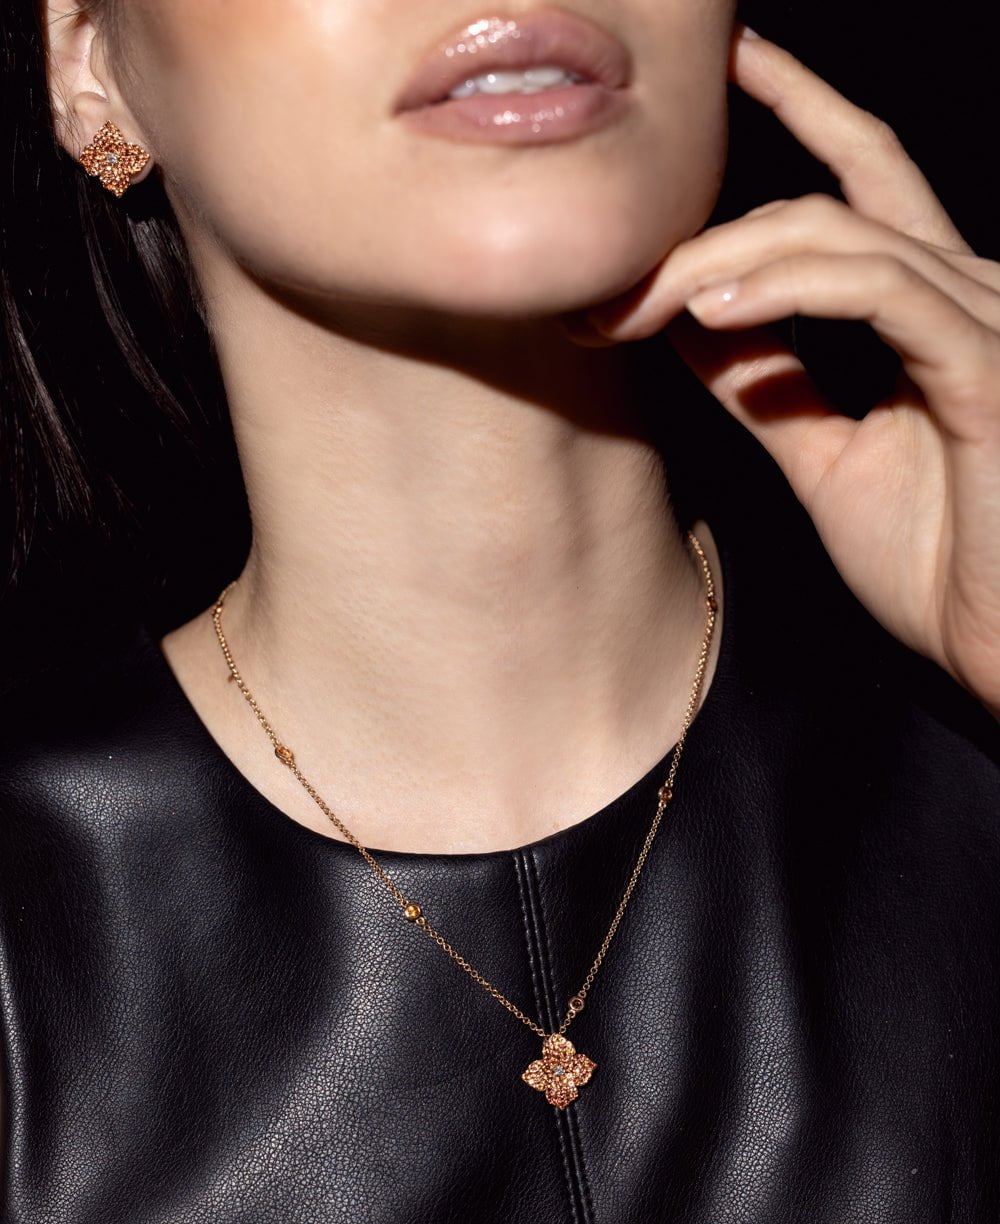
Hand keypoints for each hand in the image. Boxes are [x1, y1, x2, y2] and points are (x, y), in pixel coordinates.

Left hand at [564, 27, 999, 718]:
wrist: (993, 645)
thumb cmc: (935, 560)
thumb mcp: (822, 455)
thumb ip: (766, 383)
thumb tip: (696, 320)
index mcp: (930, 310)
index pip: (857, 182)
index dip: (796, 106)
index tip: (717, 72)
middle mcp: (963, 294)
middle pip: (821, 206)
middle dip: (703, 231)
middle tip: (608, 280)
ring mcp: (980, 322)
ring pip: (839, 234)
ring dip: (721, 260)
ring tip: (638, 300)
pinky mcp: (984, 365)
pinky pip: (881, 289)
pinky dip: (791, 286)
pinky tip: (713, 303)